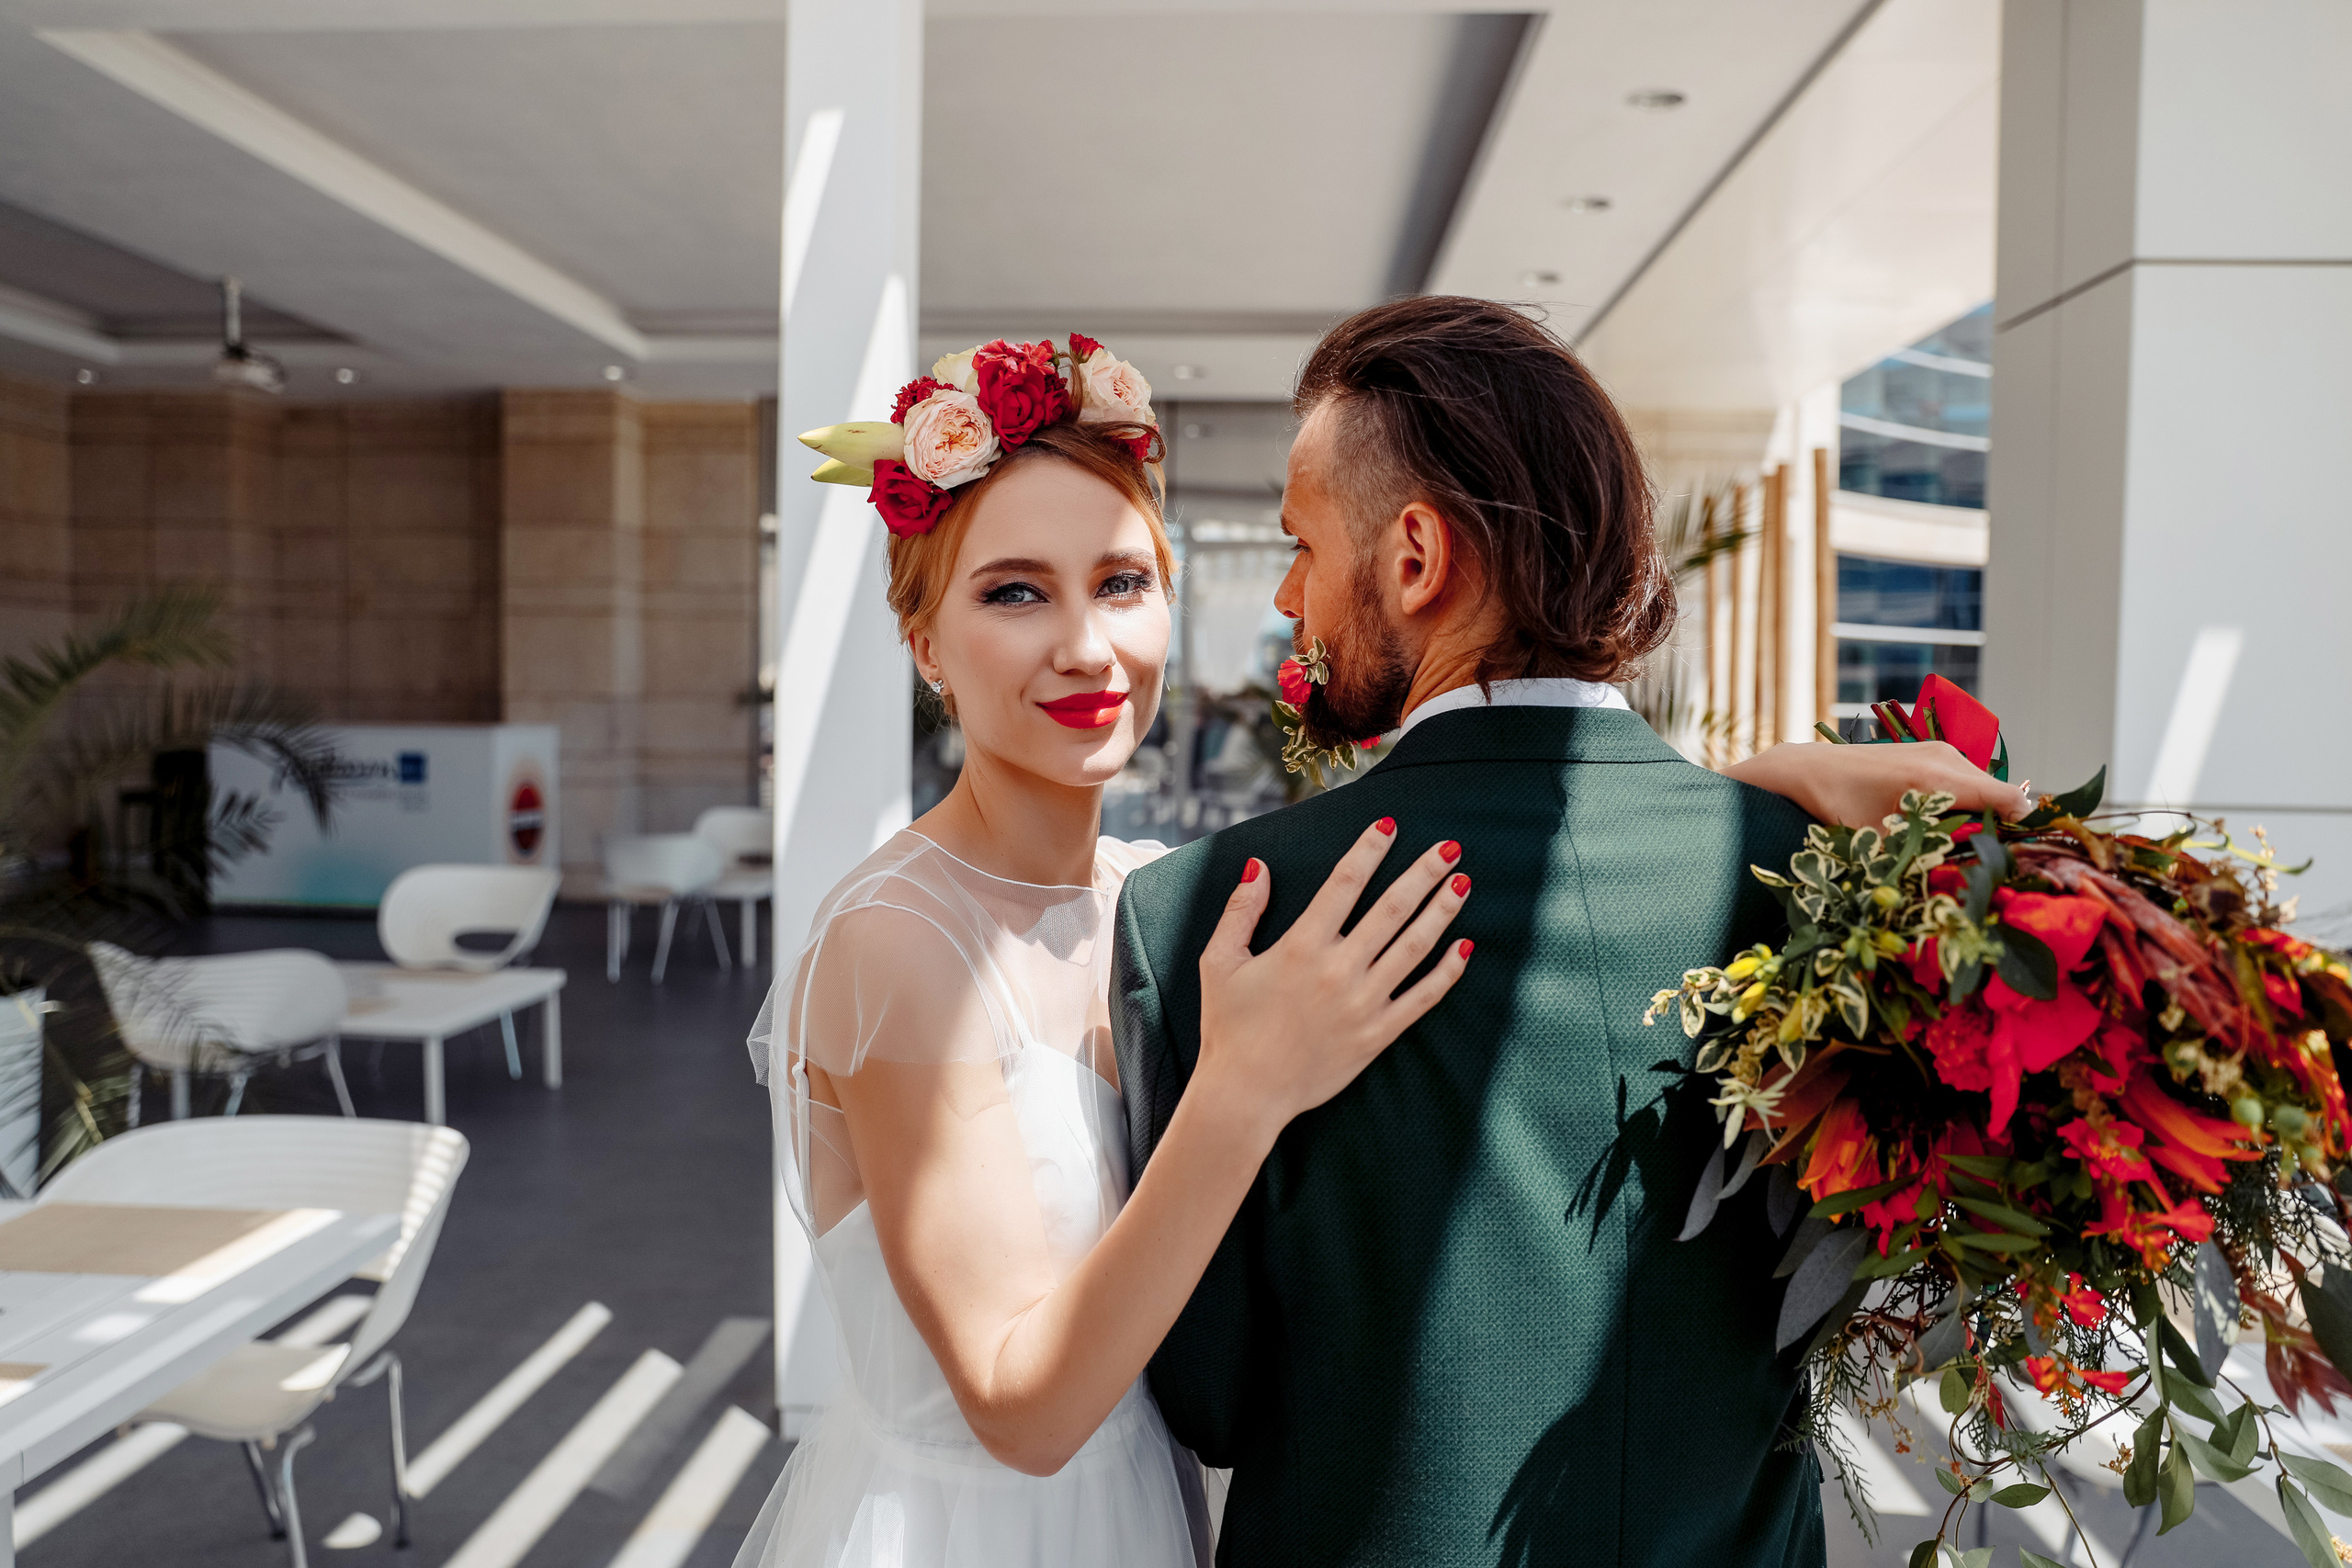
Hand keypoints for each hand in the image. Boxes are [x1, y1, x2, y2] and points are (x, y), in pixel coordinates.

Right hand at [1194, 819, 1472, 1139]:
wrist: (1246, 1093)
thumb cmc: (1228, 1027)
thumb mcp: (1219, 962)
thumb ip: (1240, 911)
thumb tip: (1259, 866)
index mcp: (1301, 946)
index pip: (1345, 883)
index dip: (1369, 849)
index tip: (1389, 825)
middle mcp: (1338, 969)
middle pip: (1392, 908)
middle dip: (1424, 873)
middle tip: (1451, 846)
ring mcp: (1363, 1003)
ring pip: (1413, 947)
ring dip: (1441, 913)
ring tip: (1463, 884)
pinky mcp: (1377, 1034)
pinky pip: (1421, 998)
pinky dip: (1446, 972)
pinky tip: (1464, 947)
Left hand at [1723, 740, 2033, 827]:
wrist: (1808, 770)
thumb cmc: (1838, 810)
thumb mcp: (1883, 843)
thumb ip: (1926, 856)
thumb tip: (1963, 883)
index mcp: (1935, 779)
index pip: (2007, 798)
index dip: (2020, 829)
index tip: (2015, 855)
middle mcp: (1944, 757)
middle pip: (1999, 793)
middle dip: (1998, 824)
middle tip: (1985, 857)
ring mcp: (1938, 749)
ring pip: (1982, 785)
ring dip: (1980, 811)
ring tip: (1959, 839)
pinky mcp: (1929, 749)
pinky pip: (1964, 776)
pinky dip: (1963, 798)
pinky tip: (1940, 819)